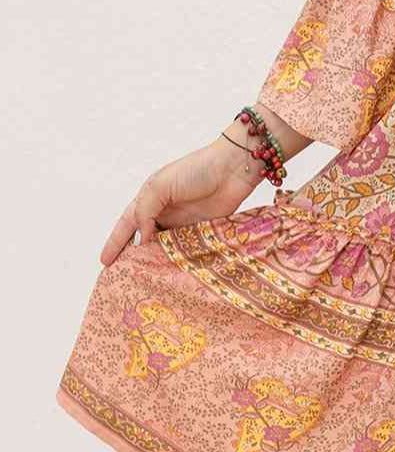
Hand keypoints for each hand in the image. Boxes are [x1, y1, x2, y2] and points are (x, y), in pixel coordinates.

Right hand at [99, 134, 263, 266]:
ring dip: (156, 263)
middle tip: (121, 278)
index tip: (105, 262)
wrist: (233, 169)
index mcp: (151, 199)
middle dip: (133, 257)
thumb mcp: (160, 185)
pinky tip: (171, 276)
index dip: (116, 243)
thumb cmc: (196, 170)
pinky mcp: (204, 232)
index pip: (128, 224)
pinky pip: (187, 251)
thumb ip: (145, 211)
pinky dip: (178, 262)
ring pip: (165, 249)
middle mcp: (166, 213)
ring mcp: (185, 224)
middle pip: (145, 240)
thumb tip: (142, 240)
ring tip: (144, 282)